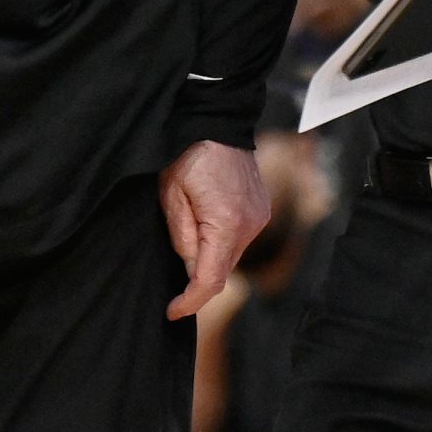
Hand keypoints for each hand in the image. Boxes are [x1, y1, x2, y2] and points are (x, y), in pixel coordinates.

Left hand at [160, 141, 269, 318]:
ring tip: (185, 243)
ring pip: (231, 255)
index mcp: (227, 224)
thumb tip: (190, 268)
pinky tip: (204, 229)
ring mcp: (259, 217)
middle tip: (173, 288)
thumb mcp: (170, 194)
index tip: (172, 312)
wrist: (217, 120)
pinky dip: (221, 243)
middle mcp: (250, 225)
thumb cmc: (187, 153)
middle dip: (197, 282)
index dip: (190, 301)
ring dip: (209, 259)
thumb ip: (181, 236)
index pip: (210, 280)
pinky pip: (239, 238)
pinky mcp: (261, 208)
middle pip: (223, 270)